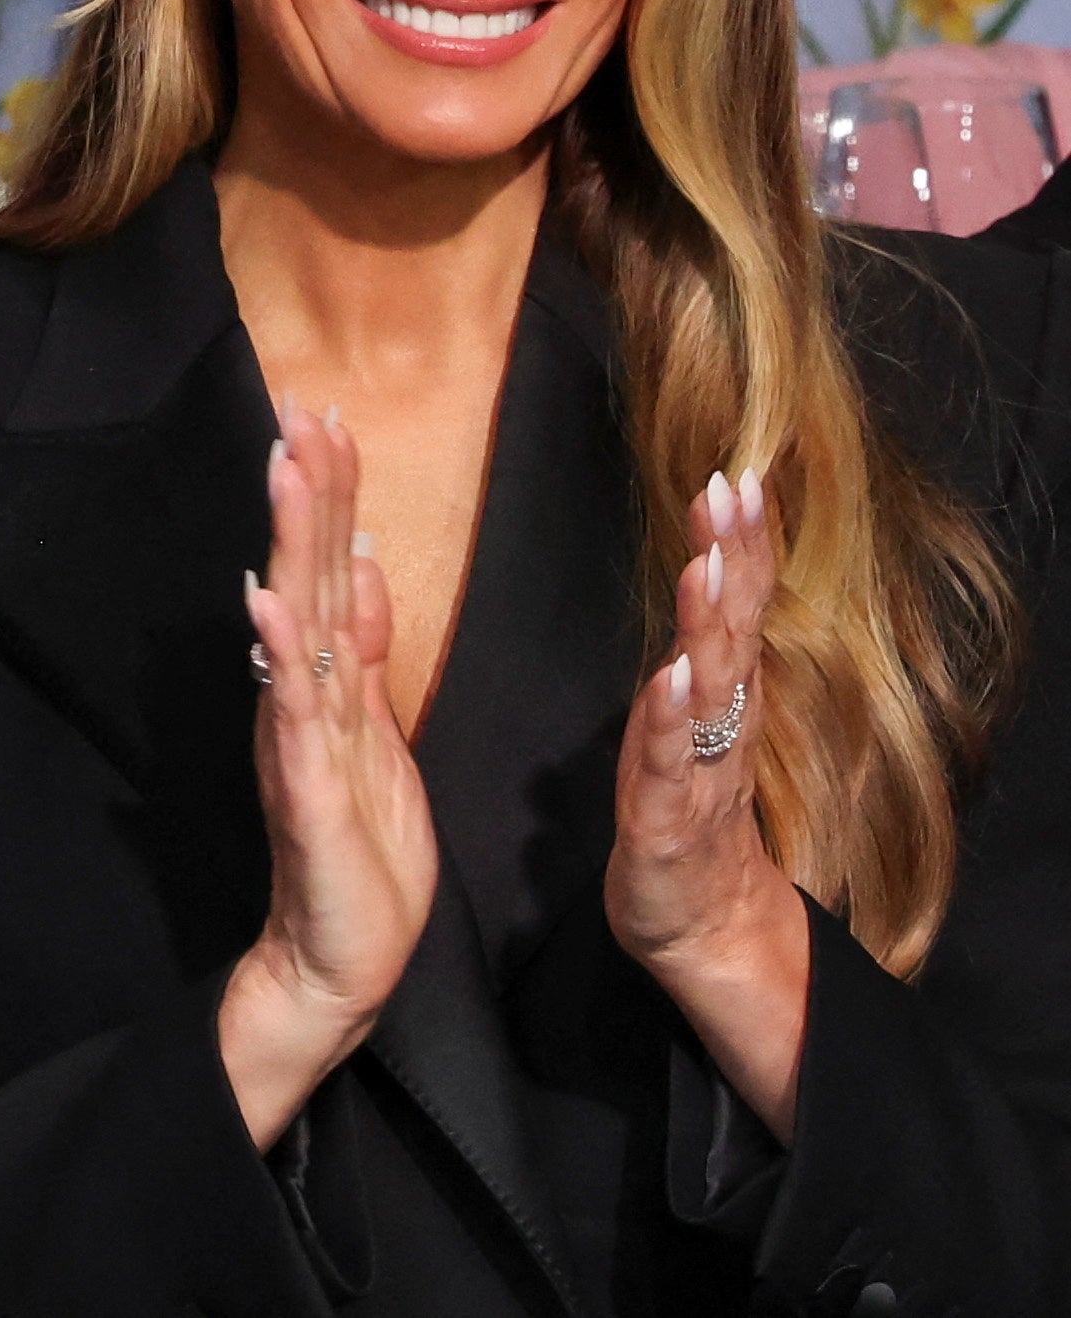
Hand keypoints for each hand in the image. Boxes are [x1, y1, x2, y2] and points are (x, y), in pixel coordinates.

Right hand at [221, 401, 439, 1150]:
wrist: (338, 958)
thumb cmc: (360, 855)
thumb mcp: (378, 736)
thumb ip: (367, 652)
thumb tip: (364, 564)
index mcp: (331, 683)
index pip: (332, 568)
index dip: (332, 492)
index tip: (326, 413)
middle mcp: (304, 697)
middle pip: (307, 576)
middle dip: (308, 492)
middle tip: (299, 409)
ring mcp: (297, 738)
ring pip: (295, 627)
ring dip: (290, 546)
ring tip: (286, 472)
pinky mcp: (301, 790)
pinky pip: (289, 712)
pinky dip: (278, 655)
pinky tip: (266, 603)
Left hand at [607, 469, 809, 1135]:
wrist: (700, 931)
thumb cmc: (685, 823)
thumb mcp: (685, 729)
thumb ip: (695, 666)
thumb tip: (698, 593)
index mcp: (718, 702)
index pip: (734, 611)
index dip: (741, 546)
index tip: (739, 477)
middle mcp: (718, 729)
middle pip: (729, 631)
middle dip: (732, 558)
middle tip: (734, 490)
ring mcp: (698, 774)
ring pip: (708, 690)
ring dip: (705, 625)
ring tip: (705, 566)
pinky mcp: (667, 824)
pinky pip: (671, 766)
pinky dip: (672, 720)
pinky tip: (673, 677)